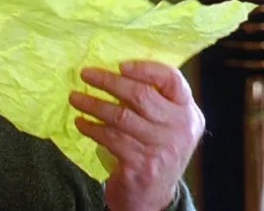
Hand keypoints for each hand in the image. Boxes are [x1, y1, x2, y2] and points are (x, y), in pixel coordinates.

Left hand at [69, 61, 204, 210]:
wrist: (154, 198)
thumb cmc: (155, 149)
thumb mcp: (166, 124)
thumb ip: (154, 99)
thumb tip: (115, 69)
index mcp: (188, 112)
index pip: (173, 79)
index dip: (145, 68)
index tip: (120, 65)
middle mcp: (180, 129)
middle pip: (140, 95)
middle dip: (109, 81)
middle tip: (86, 74)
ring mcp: (162, 148)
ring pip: (121, 116)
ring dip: (93, 104)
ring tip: (75, 97)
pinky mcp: (142, 165)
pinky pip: (110, 138)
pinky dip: (92, 128)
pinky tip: (81, 122)